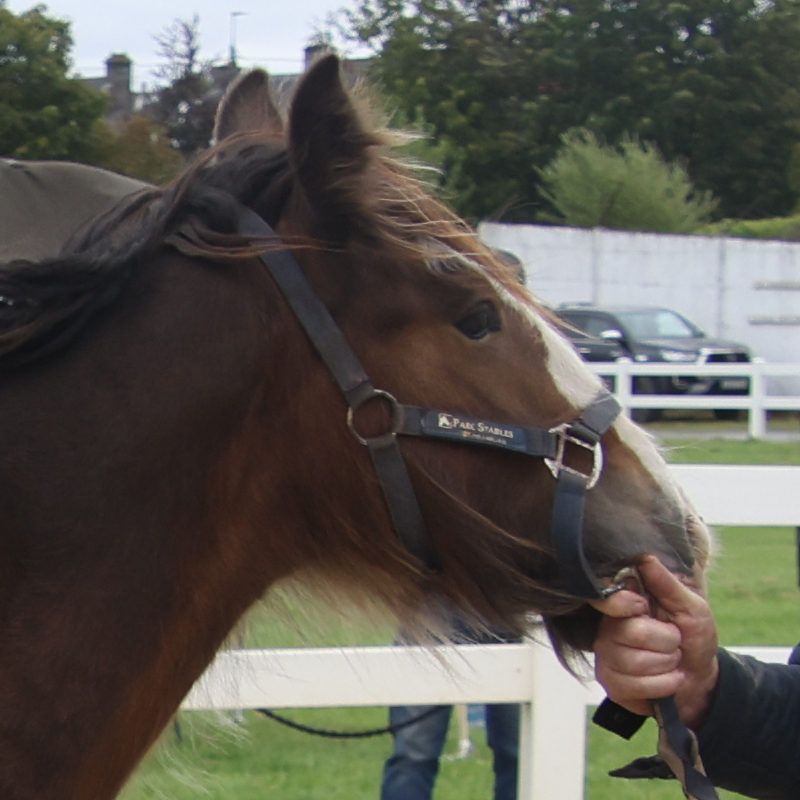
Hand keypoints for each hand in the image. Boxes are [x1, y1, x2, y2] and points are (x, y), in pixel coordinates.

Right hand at [591, 555, 719, 728]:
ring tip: (671, 661)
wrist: (702, 681)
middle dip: (667, 641)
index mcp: (624, 603)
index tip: (643, 606)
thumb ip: (667, 583)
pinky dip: (664, 684)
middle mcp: (609, 627)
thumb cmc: (694, 637)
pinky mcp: (612, 684)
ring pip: (635, 661)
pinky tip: (669, 680)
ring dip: (667, 665)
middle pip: (632, 632)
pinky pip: (637, 685)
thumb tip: (645, 557)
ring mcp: (607, 656)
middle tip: (674, 641)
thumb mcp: (691, 606)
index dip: (623, 603)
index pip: (605, 598)